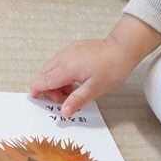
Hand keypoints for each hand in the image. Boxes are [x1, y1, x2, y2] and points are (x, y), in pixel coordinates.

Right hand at [29, 15, 160, 116]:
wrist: (122, 48)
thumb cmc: (112, 68)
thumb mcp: (94, 89)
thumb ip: (76, 100)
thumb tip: (64, 112)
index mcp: (66, 68)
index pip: (42, 80)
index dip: (37, 91)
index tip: (38, 99)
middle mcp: (63, 57)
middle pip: (44, 73)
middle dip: (47, 88)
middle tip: (62, 99)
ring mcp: (68, 50)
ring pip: (51, 67)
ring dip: (54, 80)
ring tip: (72, 90)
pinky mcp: (74, 48)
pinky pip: (59, 61)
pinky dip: (61, 72)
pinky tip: (75, 79)